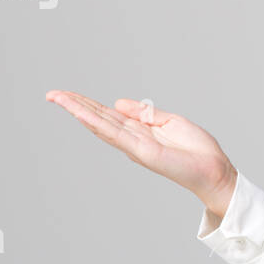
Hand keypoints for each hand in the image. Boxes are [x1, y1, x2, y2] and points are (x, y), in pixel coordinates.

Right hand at [45, 90, 237, 211]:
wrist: (213, 169)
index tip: (67, 94)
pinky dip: (95, 122)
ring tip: (57, 98)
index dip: (87, 104)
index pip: (107, 115)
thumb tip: (117, 103)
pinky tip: (79, 112)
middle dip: (74, 105)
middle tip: (51, 94)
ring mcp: (133, 146)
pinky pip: (114, 133)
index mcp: (138, 131)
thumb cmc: (196, 150)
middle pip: (97, 119)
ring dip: (77, 110)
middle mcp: (131, 139)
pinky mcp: (141, 150)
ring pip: (99, 124)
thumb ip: (143, 112)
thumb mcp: (168, 121)